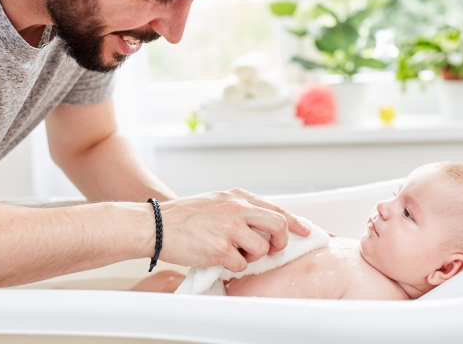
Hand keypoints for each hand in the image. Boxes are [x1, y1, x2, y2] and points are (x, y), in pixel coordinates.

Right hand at [157, 188, 310, 271]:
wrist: (157, 226)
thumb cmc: (184, 216)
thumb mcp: (217, 202)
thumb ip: (241, 209)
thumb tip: (265, 222)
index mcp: (237, 197)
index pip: (276, 209)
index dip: (295, 223)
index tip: (305, 231)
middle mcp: (237, 210)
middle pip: (278, 226)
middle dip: (280, 242)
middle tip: (272, 250)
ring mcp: (230, 229)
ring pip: (262, 249)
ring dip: (251, 257)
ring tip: (233, 252)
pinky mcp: (221, 249)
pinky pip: (241, 265)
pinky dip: (233, 266)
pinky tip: (218, 258)